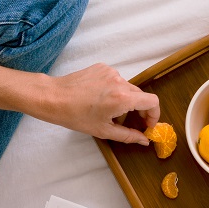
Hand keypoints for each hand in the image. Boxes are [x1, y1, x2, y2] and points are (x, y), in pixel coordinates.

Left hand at [44, 63, 159, 144]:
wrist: (54, 97)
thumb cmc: (75, 116)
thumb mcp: (103, 130)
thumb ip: (128, 135)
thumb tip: (144, 140)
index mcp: (122, 98)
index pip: (152, 101)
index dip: (154, 114)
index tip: (148, 124)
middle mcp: (119, 81)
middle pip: (141, 95)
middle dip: (140, 110)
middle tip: (133, 123)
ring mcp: (111, 72)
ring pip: (128, 88)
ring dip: (126, 100)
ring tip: (110, 111)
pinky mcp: (102, 67)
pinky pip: (116, 80)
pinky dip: (114, 90)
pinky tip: (100, 99)